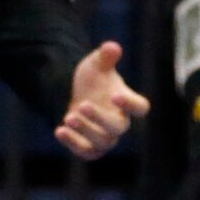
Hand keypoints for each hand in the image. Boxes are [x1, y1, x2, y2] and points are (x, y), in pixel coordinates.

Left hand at [61, 41, 147, 158]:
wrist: (75, 96)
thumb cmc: (93, 81)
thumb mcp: (96, 64)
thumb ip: (105, 57)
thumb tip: (112, 47)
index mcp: (126, 103)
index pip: (141, 107)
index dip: (131, 104)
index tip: (115, 95)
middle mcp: (119, 123)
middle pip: (119, 128)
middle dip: (100, 118)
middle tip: (82, 105)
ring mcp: (105, 138)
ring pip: (103, 142)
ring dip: (86, 131)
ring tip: (68, 117)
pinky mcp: (90, 148)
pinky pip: (86, 152)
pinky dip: (73, 143)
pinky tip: (59, 130)